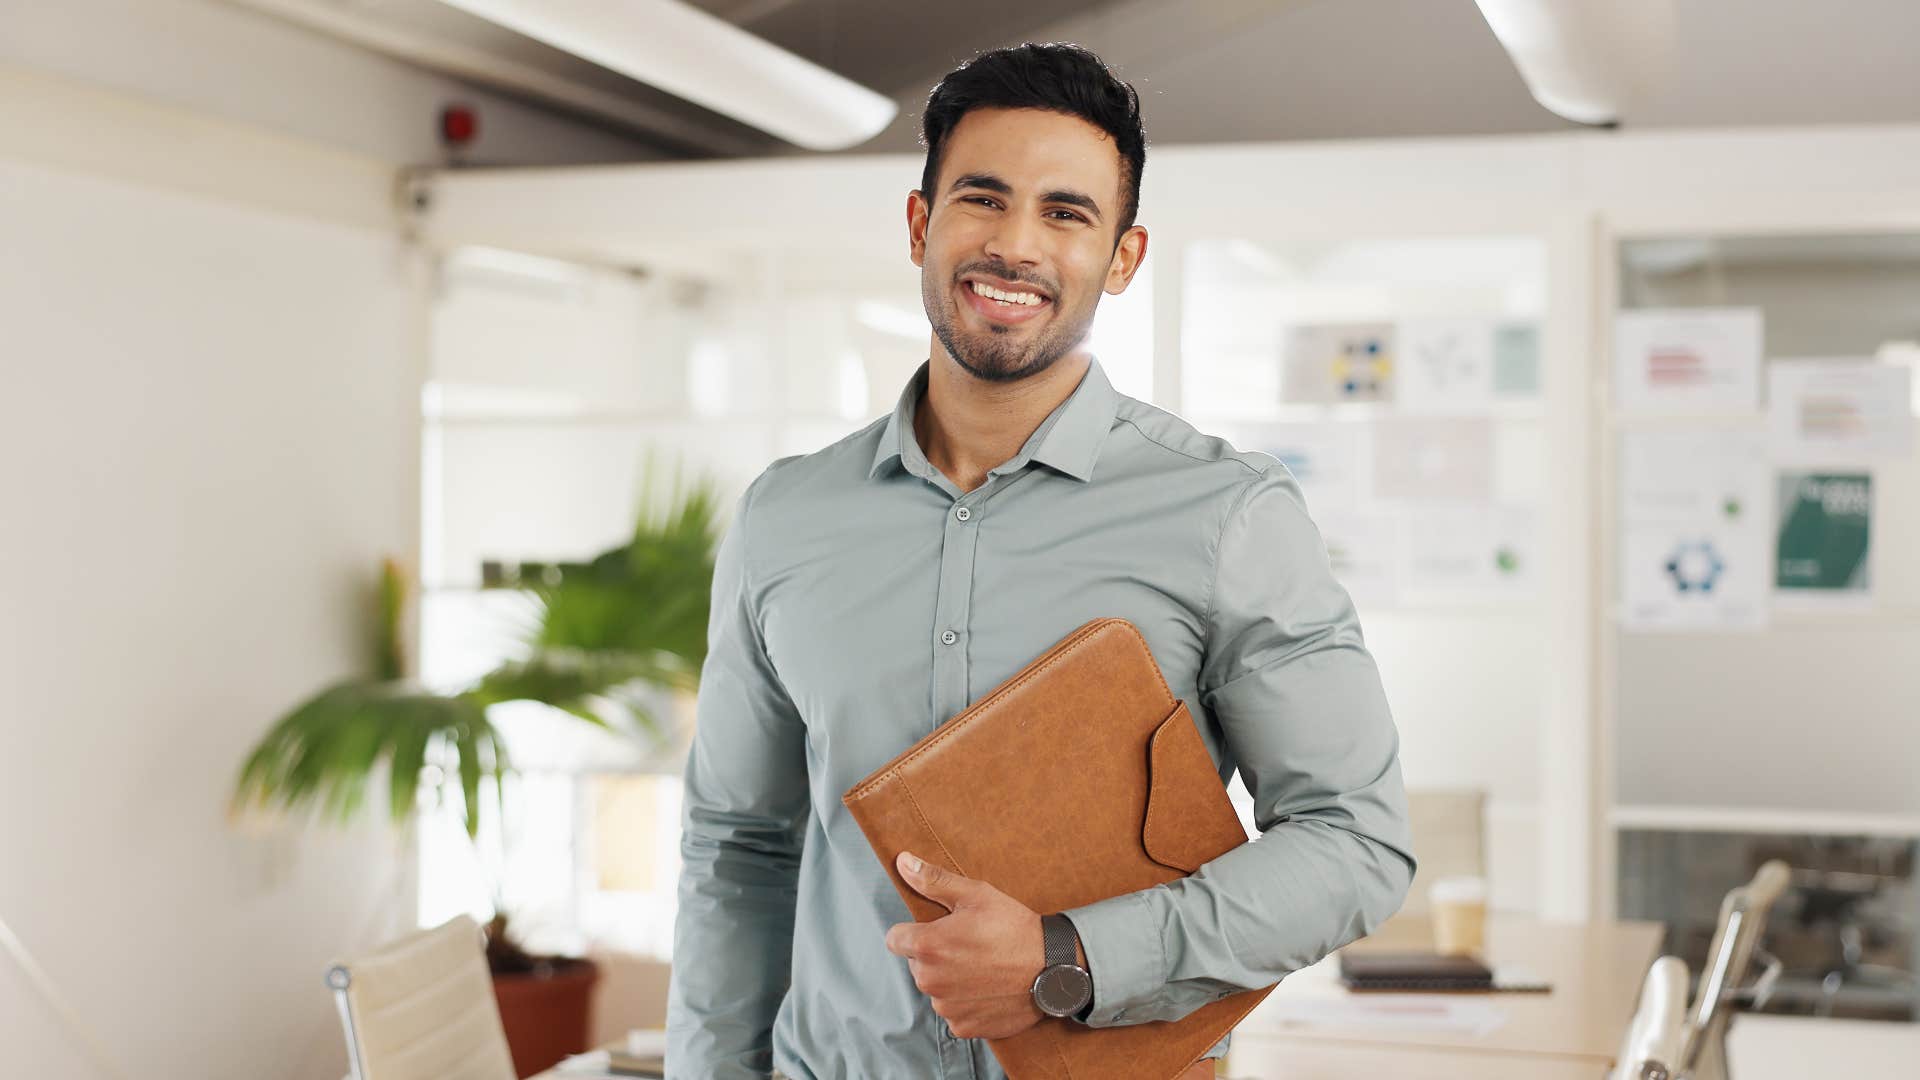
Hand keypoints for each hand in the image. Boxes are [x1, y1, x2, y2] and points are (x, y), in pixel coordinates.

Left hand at [883, 851, 1047, 1039]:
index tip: (939, 930)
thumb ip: (933, 880)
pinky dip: (967, 1003)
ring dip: (950, 980)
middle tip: (970, 946)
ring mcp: (946, 1007)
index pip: (895, 939)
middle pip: (917, 964)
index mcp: (927, 946)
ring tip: (983, 968)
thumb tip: (902, 861)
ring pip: (936, 989)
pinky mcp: (963, 1027)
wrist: (1053, 967)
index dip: (916, 931)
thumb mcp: (976, 895)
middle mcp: (930, 980)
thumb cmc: (1014, 927)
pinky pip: (954, 1012)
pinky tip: (989, 989)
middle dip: (935, 955)